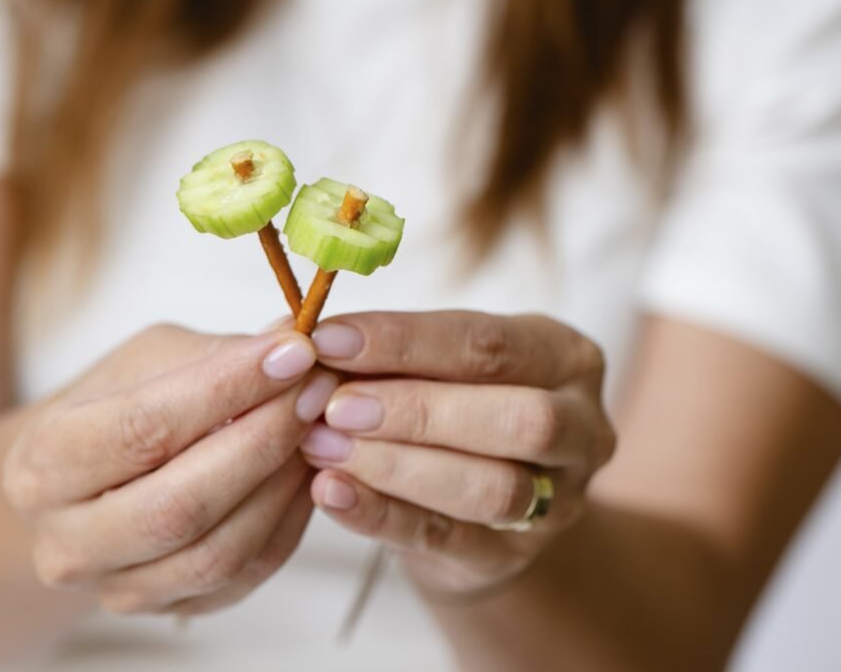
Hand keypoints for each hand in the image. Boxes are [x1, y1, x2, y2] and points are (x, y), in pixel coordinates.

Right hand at [4, 324, 338, 614]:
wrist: (81, 488)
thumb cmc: (115, 408)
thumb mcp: (146, 362)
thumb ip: (214, 356)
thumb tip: (293, 337)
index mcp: (44, 461)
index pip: (144, 427)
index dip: (228, 388)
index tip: (294, 351)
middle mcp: (67, 541)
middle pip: (180, 505)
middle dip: (264, 440)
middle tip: (317, 389)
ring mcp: (116, 587)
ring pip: (219, 553)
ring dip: (283, 485)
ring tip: (317, 429)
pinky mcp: (168, 610)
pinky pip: (245, 575)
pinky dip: (289, 521)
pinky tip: (306, 472)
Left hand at [300, 311, 614, 598]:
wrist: (478, 504)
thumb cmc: (455, 408)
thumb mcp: (442, 367)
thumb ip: (394, 356)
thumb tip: (312, 342)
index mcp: (566, 356)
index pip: (489, 343)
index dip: (404, 341)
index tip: (328, 339)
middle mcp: (581, 428)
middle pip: (517, 418)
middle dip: (416, 410)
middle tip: (334, 405)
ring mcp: (559, 502)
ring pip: (492, 488)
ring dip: (397, 465)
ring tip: (323, 446)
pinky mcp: (511, 556)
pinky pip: (446, 538)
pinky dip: (381, 514)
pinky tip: (331, 491)